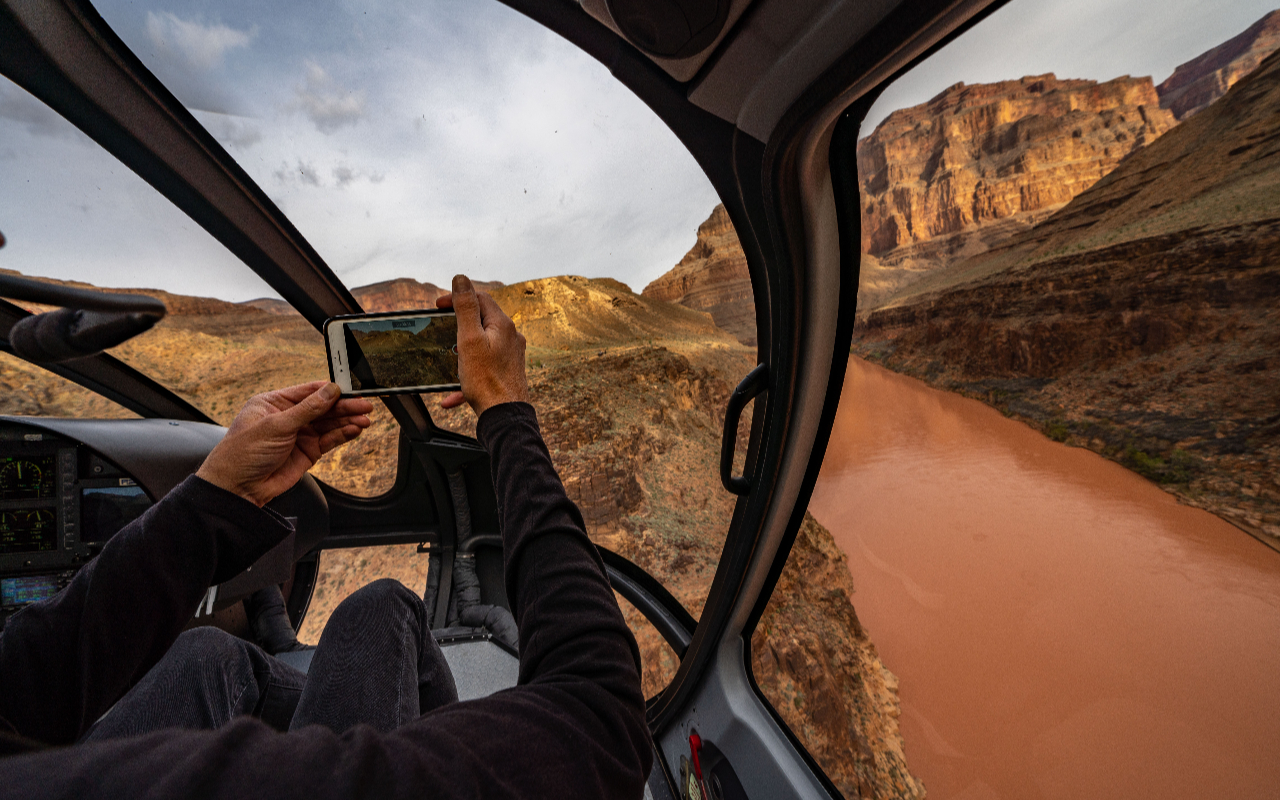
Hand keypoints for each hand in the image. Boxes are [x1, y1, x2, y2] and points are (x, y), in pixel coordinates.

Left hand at [196, 382, 373, 506]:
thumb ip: (308, 409)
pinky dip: (343, 435)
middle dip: (345, 406)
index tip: (350, 390)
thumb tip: (330, 390)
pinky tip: (354, 430)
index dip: (331, 390)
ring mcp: (299, 435)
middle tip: (365, 406)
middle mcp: (288, 417)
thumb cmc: (243, 453)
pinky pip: (329, 440)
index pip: (309, 391)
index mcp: (274, 403)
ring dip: (348, 421)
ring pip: (329, 424)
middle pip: (323, 407)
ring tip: (365, 420)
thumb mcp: (276, 425)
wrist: (238, 488)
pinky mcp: (308, 452)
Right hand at [435, 274, 529, 415]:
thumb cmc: (486, 380)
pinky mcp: (506, 373)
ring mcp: (509, 356)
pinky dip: (466, 377)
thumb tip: (461, 279)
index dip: (458, 297)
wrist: (504, 417)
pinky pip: (483, 369)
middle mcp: (510, 338)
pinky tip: (451, 394)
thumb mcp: (469, 339)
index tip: (438, 305)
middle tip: (441, 328)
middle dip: (458, 324)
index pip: (480, 298)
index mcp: (502, 325)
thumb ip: (465, 308)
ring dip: (460, 353)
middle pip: (481, 321)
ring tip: (447, 360)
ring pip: (480, 346)